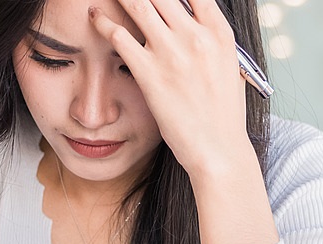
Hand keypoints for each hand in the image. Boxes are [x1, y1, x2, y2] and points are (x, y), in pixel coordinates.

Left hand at [89, 0, 252, 178]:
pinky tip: (94, 15)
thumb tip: (191, 24)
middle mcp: (197, 36)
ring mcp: (172, 52)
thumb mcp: (228, 67)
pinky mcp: (149, 72)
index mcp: (220, 33)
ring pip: (138, 4)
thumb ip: (209, 41)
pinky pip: (118, 35)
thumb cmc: (222, 114)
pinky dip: (102, 21)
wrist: (217, 149)